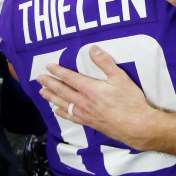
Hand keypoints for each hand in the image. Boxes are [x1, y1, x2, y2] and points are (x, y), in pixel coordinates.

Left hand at [37, 45, 156, 149]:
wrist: (136, 126)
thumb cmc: (130, 101)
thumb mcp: (120, 78)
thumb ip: (105, 62)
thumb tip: (93, 49)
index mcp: (90, 89)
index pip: (69, 78)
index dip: (58, 71)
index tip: (49, 66)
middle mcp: (84, 102)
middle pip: (62, 91)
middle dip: (50, 83)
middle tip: (39, 78)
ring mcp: (85, 114)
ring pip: (63, 104)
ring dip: (52, 97)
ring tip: (42, 93)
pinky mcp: (89, 123)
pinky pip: (71, 117)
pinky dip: (62, 113)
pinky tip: (58, 111)